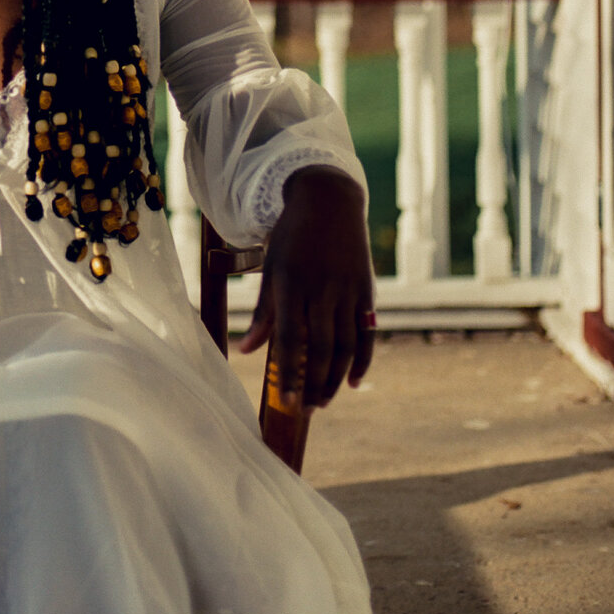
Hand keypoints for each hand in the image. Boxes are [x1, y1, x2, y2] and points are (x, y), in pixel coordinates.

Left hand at [237, 167, 373, 410]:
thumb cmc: (292, 238)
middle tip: (305, 411)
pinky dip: (363, 360)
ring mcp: (347, 290)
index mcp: (292, 283)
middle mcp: (322, 289)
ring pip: (345, 345)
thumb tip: (247, 352)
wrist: (329, 202)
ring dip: (336, 379)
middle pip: (320, 348)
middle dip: (313, 384)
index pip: (290, 339)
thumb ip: (263, 312)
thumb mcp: (271, 268)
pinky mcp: (366, 291)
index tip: (286, 402)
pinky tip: (354, 382)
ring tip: (324, 402)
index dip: (289, 374)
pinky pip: (367, 332)